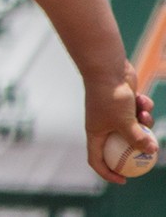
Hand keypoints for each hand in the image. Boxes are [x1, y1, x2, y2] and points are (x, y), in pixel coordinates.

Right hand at [85, 61, 158, 183]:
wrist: (107, 67)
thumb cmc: (110, 96)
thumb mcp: (125, 122)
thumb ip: (138, 138)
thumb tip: (151, 152)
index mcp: (95, 132)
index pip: (96, 159)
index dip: (108, 173)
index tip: (124, 180)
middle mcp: (102, 125)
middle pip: (119, 145)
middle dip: (136, 148)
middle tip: (150, 154)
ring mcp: (113, 113)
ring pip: (133, 128)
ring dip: (144, 122)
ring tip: (144, 112)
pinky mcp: (123, 103)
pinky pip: (137, 112)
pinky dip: (142, 108)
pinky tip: (142, 97)